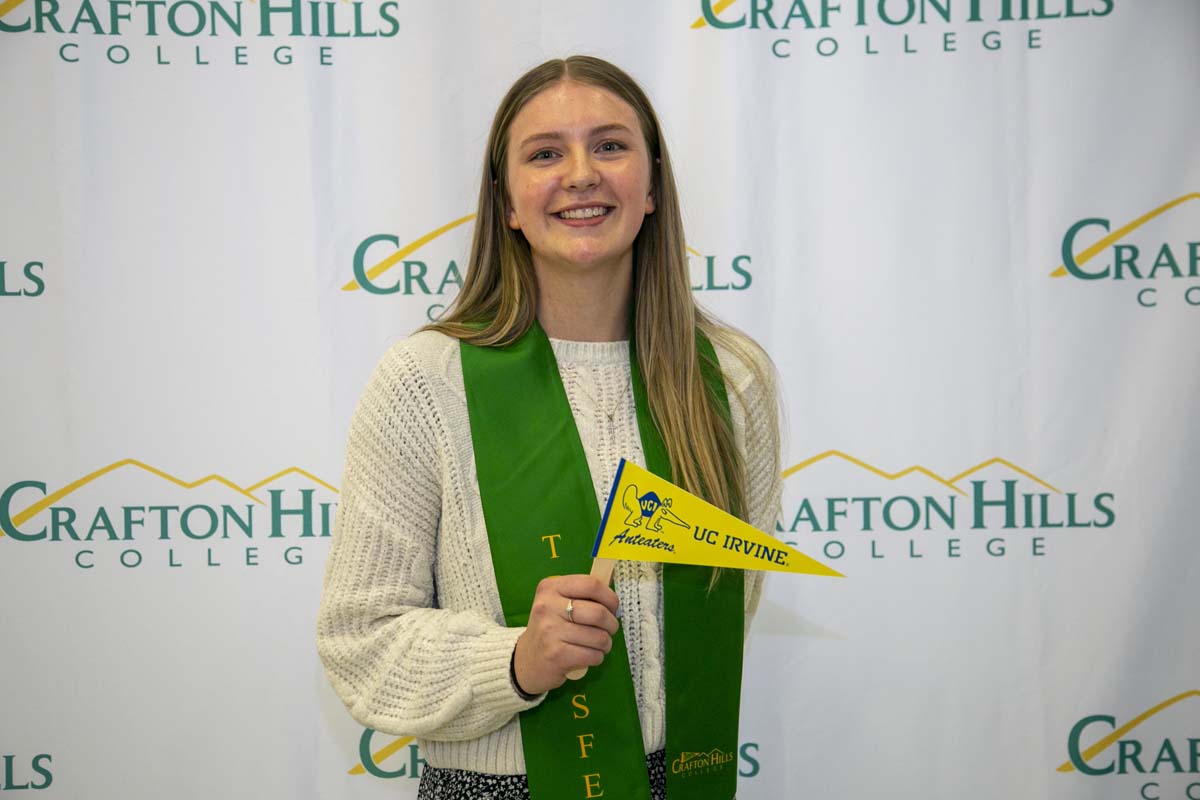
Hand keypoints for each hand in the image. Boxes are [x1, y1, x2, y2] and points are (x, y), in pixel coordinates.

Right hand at [512, 574, 619, 695]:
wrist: (526, 660)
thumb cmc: (551, 628)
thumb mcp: (557, 603)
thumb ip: (582, 596)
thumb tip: (613, 599)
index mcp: (550, 588)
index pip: (591, 584)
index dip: (610, 597)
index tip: (612, 608)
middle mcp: (547, 606)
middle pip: (598, 612)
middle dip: (612, 624)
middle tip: (609, 629)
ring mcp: (550, 631)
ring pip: (599, 637)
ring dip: (606, 644)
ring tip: (598, 645)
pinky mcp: (556, 655)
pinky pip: (593, 655)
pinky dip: (597, 657)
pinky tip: (588, 655)